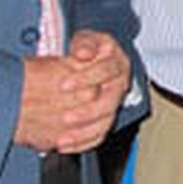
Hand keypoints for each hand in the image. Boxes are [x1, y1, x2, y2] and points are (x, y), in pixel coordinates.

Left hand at [13, 30, 131, 153]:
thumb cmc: (86, 49)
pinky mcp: (106, 118)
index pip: (107, 71)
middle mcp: (119, 84)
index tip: (64, 84)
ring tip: (63, 137)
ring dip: (83, 132)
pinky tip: (65, 144)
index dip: (85, 78)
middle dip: (86, 112)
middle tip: (65, 117)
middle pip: (109, 103)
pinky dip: (81, 142)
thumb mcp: (85, 39)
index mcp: (117, 63)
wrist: (85, 62)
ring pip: (105, 122)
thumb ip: (84, 43)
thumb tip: (84, 53)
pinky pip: (98, 134)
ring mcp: (114, 103)